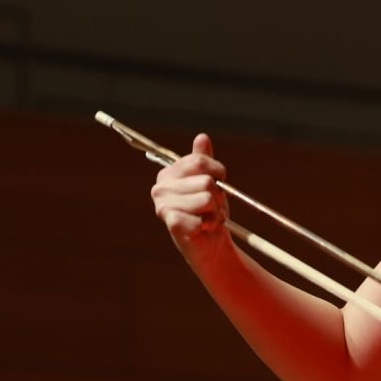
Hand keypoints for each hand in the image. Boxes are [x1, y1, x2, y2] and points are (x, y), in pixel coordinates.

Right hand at [151, 134, 230, 257]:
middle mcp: (161, 187)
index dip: (217, 171)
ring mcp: (163, 205)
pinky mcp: (171, 222)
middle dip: (217, 197)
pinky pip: (200, 217)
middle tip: (212, 208)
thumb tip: (201, 137)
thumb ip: (204, 160)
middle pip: (206, 181)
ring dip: (215, 212)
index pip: (199, 161)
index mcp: (169, 173)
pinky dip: (208, 224)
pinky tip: (202, 229)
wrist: (211, 243)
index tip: (219, 181)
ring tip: (208, 218)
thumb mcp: (211, 181)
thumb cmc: (210, 210)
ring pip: (207, 199)